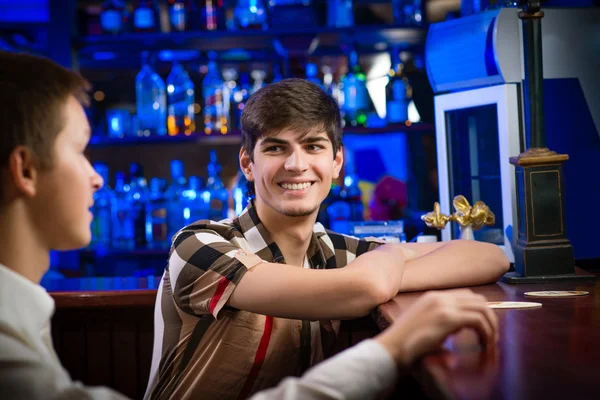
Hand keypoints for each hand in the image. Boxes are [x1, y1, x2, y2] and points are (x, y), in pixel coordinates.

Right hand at [374, 289, 498, 366]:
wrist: (391, 348)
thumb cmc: (403, 344)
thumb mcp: (422, 326)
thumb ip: (439, 324)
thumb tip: (457, 334)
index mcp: (431, 297)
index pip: (465, 296)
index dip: (479, 311)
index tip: (483, 328)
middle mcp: (439, 297)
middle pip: (477, 299)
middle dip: (489, 317)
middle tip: (491, 336)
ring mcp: (443, 305)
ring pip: (482, 308)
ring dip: (491, 326)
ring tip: (490, 343)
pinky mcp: (448, 318)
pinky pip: (478, 321)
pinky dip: (486, 333)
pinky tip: (484, 345)